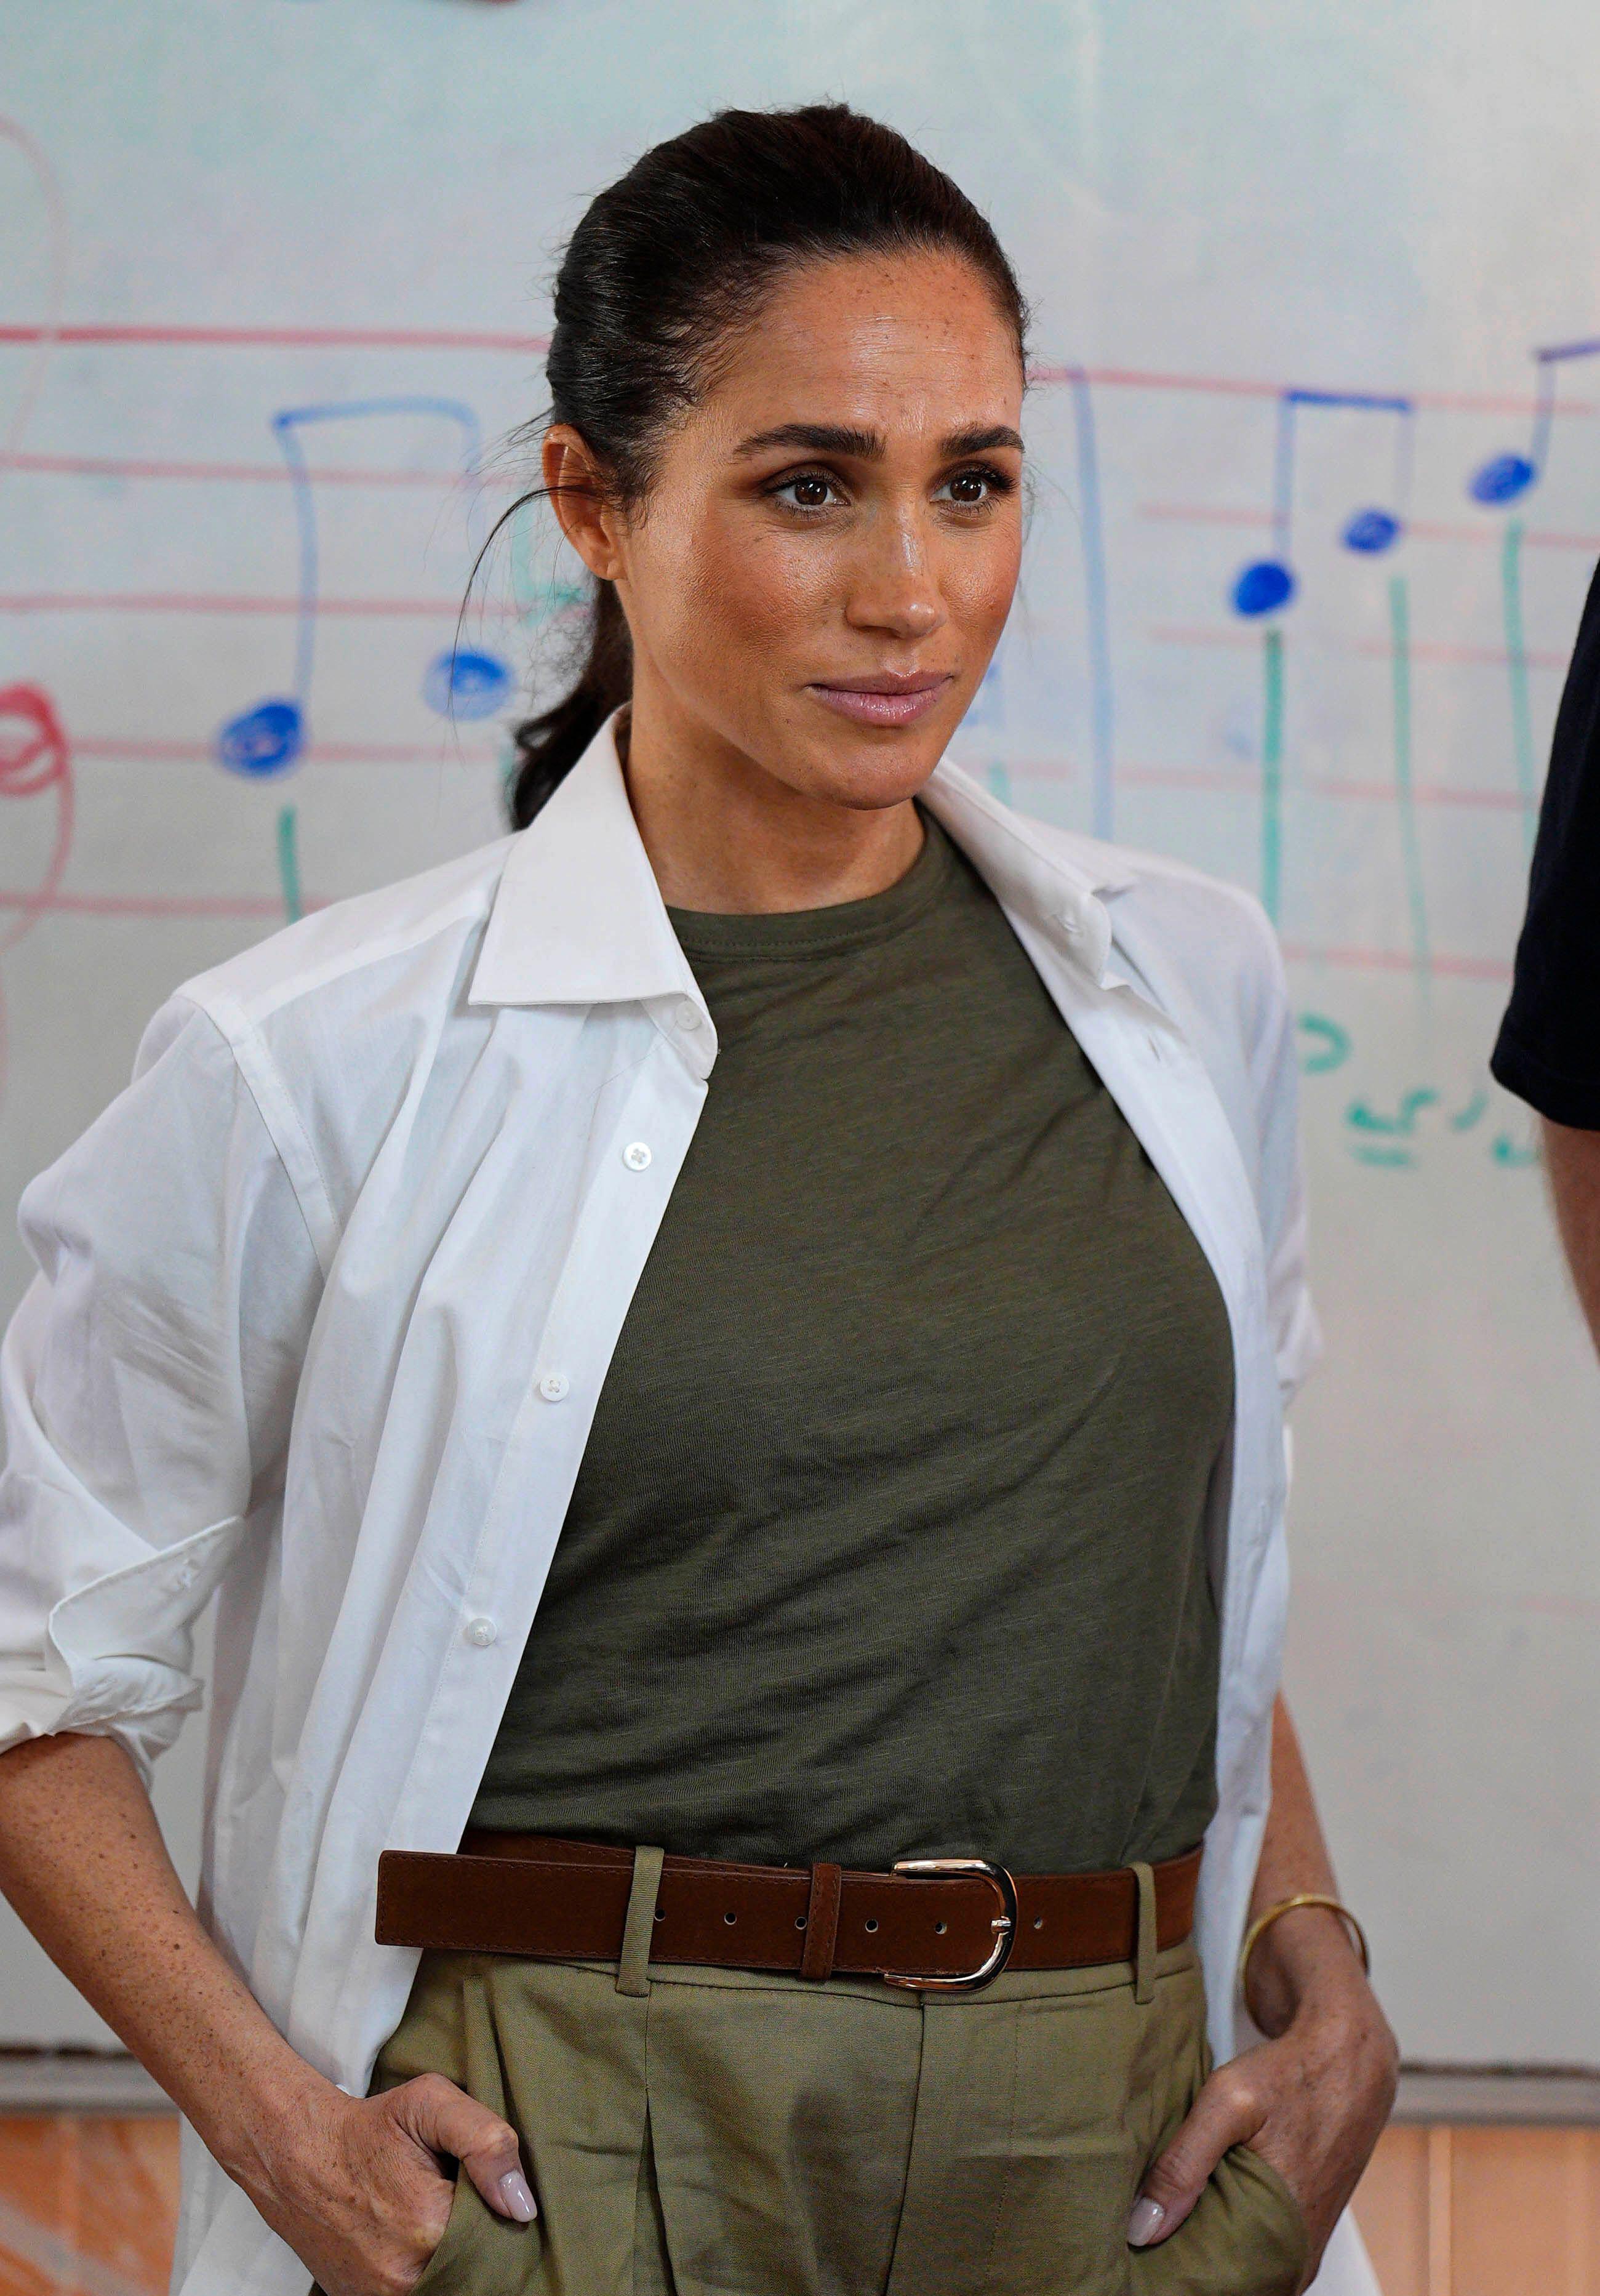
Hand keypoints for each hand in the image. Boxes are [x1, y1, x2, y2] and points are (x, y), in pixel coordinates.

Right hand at [232, 2068, 536, 2295]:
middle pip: (475, 2269)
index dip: (500, 2217)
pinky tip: (418, 2243)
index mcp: (430, 2225)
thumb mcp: (431, 2104)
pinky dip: (425, 2274)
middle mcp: (405, 2275)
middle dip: (479, 2241)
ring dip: (453, 2261)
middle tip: (461, 2206)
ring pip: (448, 2285)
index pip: (499, 2239)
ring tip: (437, 2223)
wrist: (297, 2156)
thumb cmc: (369, 2127)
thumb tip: (522, 2205)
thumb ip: (488, 2143)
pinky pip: (417, 2294)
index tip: (489, 2196)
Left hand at [1127, 1940, 1396, 2285]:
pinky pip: (1255, 2245)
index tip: (1138, 2267)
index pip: (1219, 2291)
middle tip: (1138, 2243)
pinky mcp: (1299, 2222)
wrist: (1349, 2054)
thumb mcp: (1228, 2104)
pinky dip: (1223, 2231)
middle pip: (1230, 2285)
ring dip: (1203, 2248)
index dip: (1178, 2280)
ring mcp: (1300, 2242)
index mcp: (1283, 2241)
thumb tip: (1142, 2228)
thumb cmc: (1292, 2075)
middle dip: (1186, 2265)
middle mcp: (1296, 2256)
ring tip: (1155, 2226)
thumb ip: (1184, 2165)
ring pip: (1241, 2266)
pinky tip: (1191, 2209)